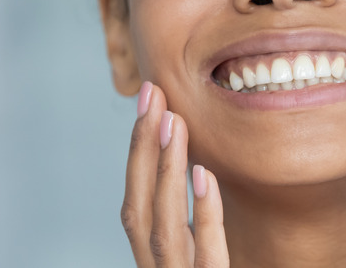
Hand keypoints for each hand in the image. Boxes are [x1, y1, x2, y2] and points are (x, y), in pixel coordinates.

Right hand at [121, 82, 229, 266]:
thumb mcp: (196, 257)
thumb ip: (189, 226)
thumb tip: (192, 167)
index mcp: (154, 257)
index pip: (137, 200)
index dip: (138, 150)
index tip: (148, 100)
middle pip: (141, 207)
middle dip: (143, 148)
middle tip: (153, 94)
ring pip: (165, 226)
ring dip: (166, 171)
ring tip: (174, 122)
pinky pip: (208, 254)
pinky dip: (204, 213)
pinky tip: (204, 175)